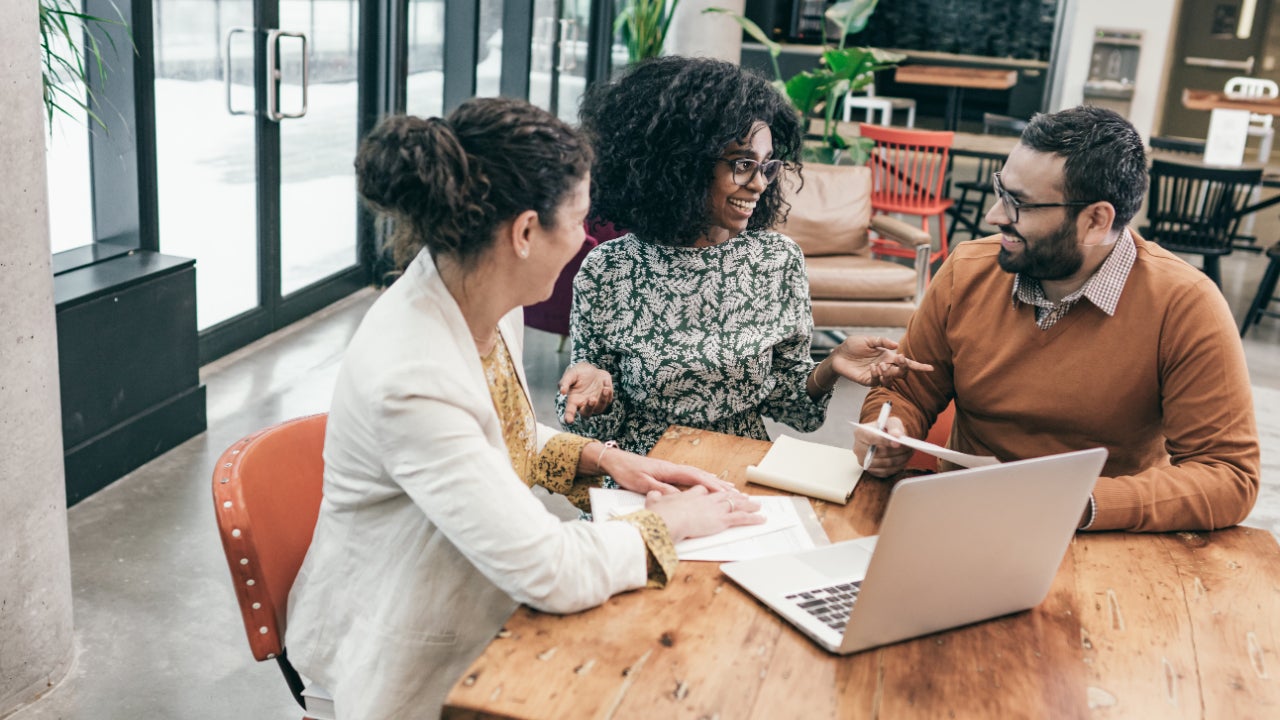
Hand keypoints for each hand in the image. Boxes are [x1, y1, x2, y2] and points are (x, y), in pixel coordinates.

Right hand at [559, 362, 613, 422]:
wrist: (592, 369)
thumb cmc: (579, 373)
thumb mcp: (571, 374)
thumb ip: (565, 382)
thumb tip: (562, 391)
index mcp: (573, 400)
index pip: (570, 411)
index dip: (569, 417)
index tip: (569, 421)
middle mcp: (584, 404)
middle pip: (586, 414)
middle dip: (590, 408)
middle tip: (592, 399)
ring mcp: (595, 404)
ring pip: (600, 408)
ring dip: (603, 399)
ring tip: (605, 388)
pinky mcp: (605, 399)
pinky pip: (608, 399)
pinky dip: (608, 391)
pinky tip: (605, 381)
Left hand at [599, 448, 736, 494]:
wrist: (616, 461)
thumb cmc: (627, 471)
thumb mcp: (642, 483)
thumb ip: (660, 490)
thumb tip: (678, 497)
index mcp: (669, 470)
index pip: (695, 477)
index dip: (712, 485)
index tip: (726, 493)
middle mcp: (673, 468)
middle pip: (702, 476)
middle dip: (720, 485)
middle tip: (736, 492)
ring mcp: (672, 470)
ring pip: (698, 476)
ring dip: (715, 482)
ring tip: (730, 489)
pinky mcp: (668, 473)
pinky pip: (691, 477)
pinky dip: (704, 481)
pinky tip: (708, 484)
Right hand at [645, 486, 764, 541]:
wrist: (667, 519)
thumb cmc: (660, 514)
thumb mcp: (655, 503)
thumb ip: (655, 498)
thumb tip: (652, 494)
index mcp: (690, 495)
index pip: (703, 490)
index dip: (710, 490)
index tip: (713, 490)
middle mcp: (705, 499)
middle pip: (723, 495)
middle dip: (733, 495)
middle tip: (742, 495)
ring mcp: (715, 509)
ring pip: (735, 504)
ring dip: (748, 504)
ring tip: (758, 504)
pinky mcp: (721, 520)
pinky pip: (741, 518)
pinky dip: (752, 518)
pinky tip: (761, 518)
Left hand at [827, 336, 932, 389]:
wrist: (838, 354)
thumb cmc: (853, 346)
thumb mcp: (868, 340)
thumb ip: (882, 342)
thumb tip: (896, 345)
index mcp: (888, 356)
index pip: (906, 363)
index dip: (918, 366)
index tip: (930, 368)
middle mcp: (885, 366)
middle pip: (902, 372)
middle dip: (904, 367)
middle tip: (899, 359)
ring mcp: (877, 374)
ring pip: (891, 379)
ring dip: (890, 373)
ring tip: (881, 365)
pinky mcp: (867, 380)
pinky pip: (877, 381)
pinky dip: (877, 374)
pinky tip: (872, 367)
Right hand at [852, 415, 912, 477]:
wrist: (883, 437)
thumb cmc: (885, 429)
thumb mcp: (890, 422)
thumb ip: (894, 427)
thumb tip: (897, 436)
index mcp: (860, 433)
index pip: (871, 438)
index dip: (885, 441)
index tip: (898, 442)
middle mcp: (858, 448)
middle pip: (879, 453)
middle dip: (897, 451)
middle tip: (909, 447)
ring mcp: (864, 461)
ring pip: (885, 464)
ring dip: (900, 459)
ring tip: (908, 452)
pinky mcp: (871, 470)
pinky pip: (886, 472)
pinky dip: (897, 467)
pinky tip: (902, 459)